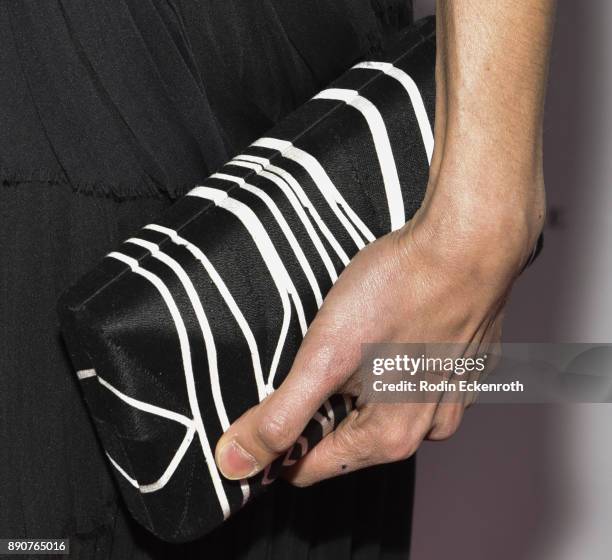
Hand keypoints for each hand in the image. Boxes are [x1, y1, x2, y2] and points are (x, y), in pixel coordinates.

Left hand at [213, 170, 542, 485]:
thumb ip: (280, 416)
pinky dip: (389, 366)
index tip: (265, 407)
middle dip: (319, 408)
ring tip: (352, 340)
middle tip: (314, 357)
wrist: (468, 242)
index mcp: (388, 437)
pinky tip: (386, 332)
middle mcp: (425, 428)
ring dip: (356, 386)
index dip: (277, 443)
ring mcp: (448, 398)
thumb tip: (238, 462)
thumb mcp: (324, 355)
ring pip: (378, 410)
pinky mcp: (458, 368)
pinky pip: (409, 383)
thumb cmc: (401, 291)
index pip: (309, 469)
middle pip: (345, 439)